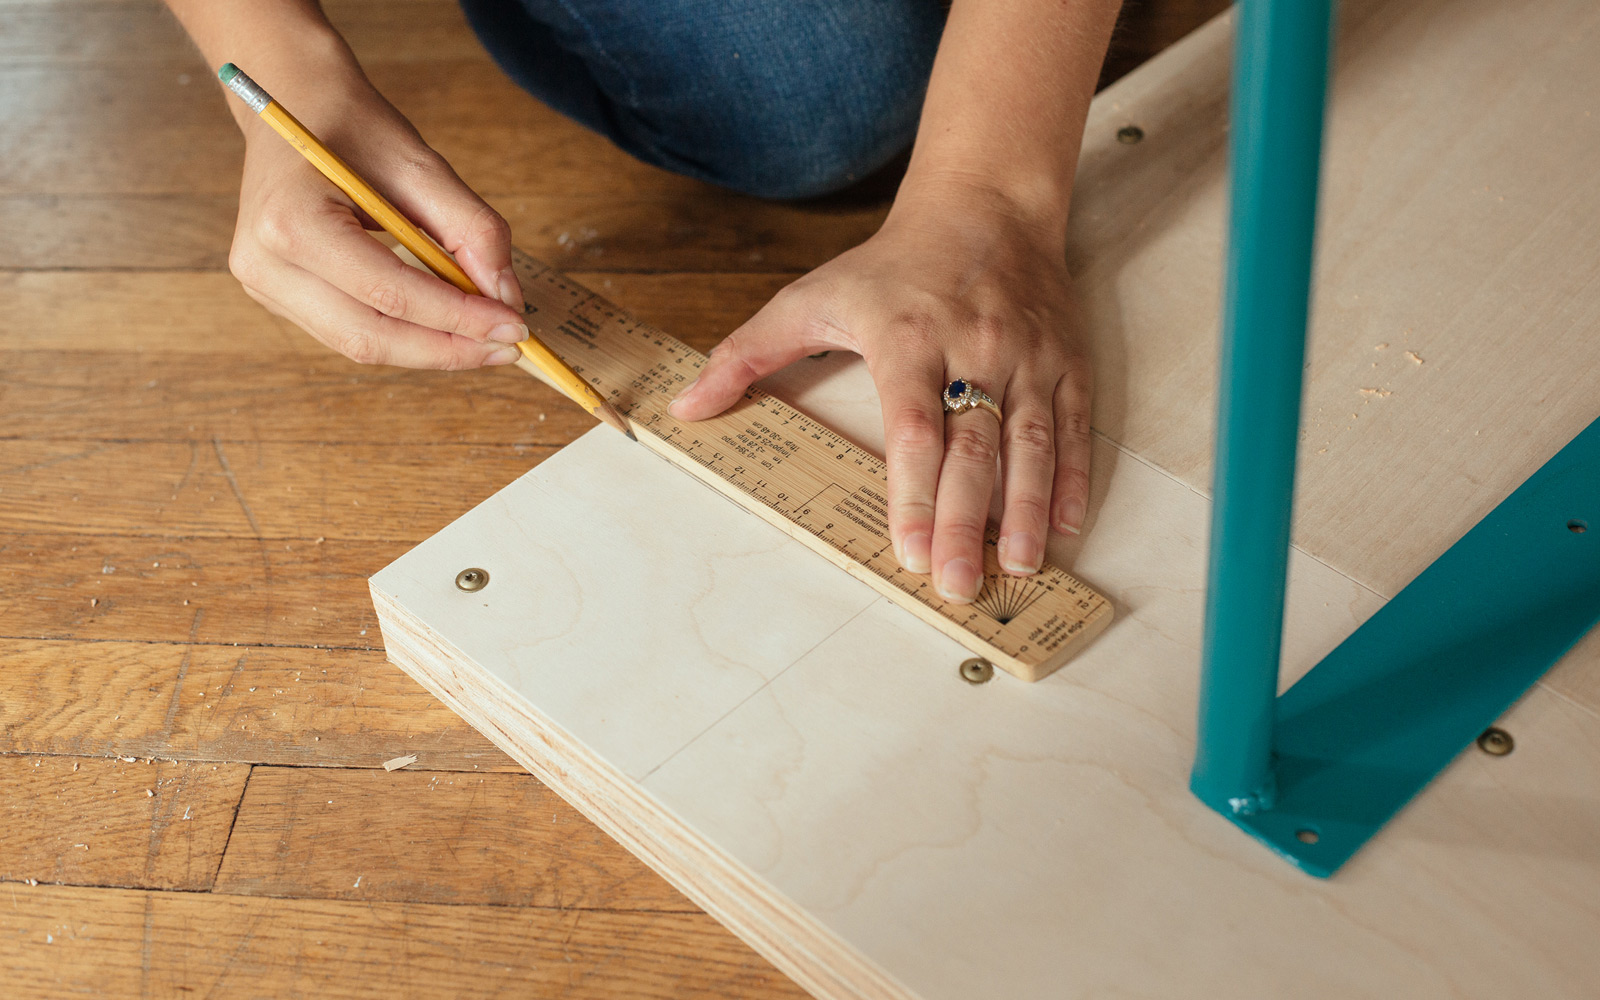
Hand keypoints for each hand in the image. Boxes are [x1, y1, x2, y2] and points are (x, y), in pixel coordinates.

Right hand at [228, 79, 527, 368]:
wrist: (294, 104)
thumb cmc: (353, 128)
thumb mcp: (422, 165)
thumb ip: (471, 230)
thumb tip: (506, 297)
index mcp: (291, 221)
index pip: (389, 293)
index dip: (459, 319)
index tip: (514, 327)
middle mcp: (265, 263)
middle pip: (370, 336)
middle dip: (448, 349)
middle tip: (507, 347)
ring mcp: (264, 285)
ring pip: (361, 345)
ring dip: (430, 350)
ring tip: (485, 342)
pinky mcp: (278, 296)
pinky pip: (350, 333)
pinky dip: (405, 337)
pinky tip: (446, 328)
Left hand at [668, 184, 1090, 602]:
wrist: (986, 205)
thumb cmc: (892, 264)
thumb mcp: (811, 296)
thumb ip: (747, 354)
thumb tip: (686, 407)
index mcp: (907, 336)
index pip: (913, 426)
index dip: (911, 492)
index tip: (906, 550)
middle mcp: (973, 346)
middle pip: (972, 446)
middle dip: (965, 521)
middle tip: (957, 584)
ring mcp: (1026, 355)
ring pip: (1032, 442)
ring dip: (1027, 510)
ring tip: (1016, 567)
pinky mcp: (1065, 360)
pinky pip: (1075, 425)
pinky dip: (1073, 478)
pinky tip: (1065, 527)